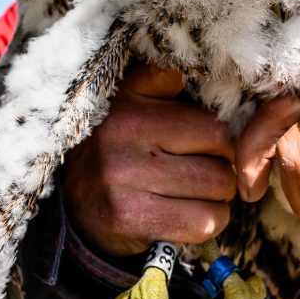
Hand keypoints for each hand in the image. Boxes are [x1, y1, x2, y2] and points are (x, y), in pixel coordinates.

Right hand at [62, 63, 236, 256]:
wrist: (75, 208)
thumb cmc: (120, 150)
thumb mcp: (129, 103)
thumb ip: (160, 81)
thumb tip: (202, 77)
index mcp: (128, 105)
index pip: (211, 119)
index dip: (221, 135)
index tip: (209, 145)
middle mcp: (123, 138)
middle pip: (220, 148)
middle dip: (224, 163)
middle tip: (208, 170)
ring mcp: (124, 180)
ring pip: (217, 185)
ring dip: (219, 195)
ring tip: (198, 193)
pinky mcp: (129, 218)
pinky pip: (204, 222)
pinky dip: (210, 222)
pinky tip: (191, 216)